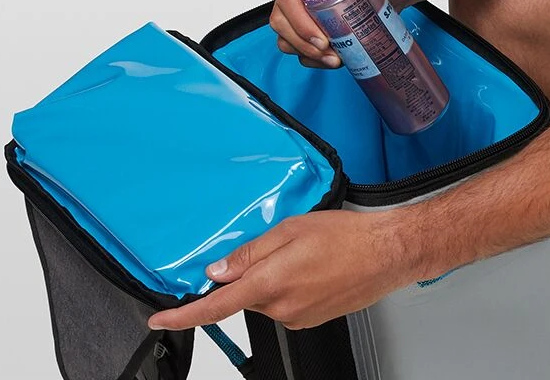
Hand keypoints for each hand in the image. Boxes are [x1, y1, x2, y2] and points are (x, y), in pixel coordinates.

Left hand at [146, 209, 417, 331]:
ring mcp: (297, 318)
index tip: (161, 317)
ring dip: (276, 277)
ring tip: (310, 252)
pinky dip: (293, 285)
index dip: (183, 315)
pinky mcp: (311, 321)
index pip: (215, 306)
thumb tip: (217, 271)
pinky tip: (318, 266)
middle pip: (246, 294)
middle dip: (254, 271)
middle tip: (284, 244)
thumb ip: (250, 252)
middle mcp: (281, 308)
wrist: (388, 252)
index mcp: (270, 283)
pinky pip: (288, 303)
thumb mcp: (292, 229)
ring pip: (268, 297)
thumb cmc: (348, 235)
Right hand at [270, 0, 418, 67]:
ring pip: (286, 36)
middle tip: (328, 53)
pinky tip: (334, 58)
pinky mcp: (310, 23)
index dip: (297, 22)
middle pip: (282, 21)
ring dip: (306, 53)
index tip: (321, 40)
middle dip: (302, 44)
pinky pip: (298, 46)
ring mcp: (303, 6)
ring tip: (334, 58)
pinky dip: (312, 57)